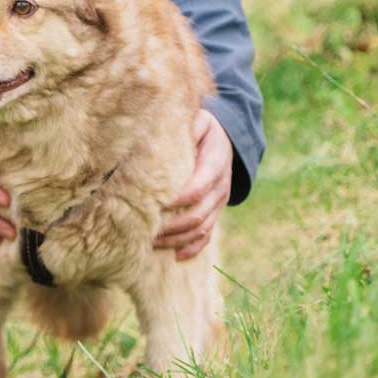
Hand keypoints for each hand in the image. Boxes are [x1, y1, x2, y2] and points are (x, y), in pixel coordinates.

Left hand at [156, 108, 230, 258]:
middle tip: (146, 231)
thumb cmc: (207, 128)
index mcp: (215, 165)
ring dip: (178, 239)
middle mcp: (220, 187)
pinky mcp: (216, 210)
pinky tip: (178, 256)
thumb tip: (169, 133)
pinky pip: (208, 234)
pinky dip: (194, 247)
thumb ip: (189, 126)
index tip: (155, 204)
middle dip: (172, 226)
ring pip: (202, 228)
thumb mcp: (201, 120)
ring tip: (152, 244)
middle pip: (198, 214)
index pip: (198, 188)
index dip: (178, 199)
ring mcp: (219, 202)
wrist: (231, 139)